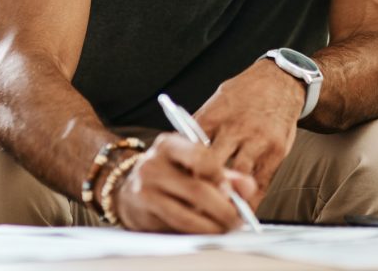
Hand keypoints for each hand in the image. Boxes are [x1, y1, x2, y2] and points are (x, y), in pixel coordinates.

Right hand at [113, 133, 256, 232]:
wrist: (128, 189)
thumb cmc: (169, 174)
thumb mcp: (192, 164)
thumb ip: (223, 173)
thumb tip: (249, 187)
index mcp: (168, 144)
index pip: (199, 156)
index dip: (220, 176)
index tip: (234, 193)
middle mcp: (153, 163)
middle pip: (196, 189)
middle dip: (223, 209)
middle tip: (238, 219)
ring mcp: (144, 189)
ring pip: (187, 214)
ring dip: (212, 226)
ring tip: (226, 228)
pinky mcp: (141, 213)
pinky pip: (176, 227)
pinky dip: (196, 232)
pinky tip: (207, 231)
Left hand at [193, 60, 304, 206]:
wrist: (280, 81)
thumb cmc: (244, 93)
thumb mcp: (218, 100)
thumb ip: (201, 125)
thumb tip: (180, 150)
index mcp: (214, 115)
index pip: (191, 148)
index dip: (182, 169)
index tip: (175, 187)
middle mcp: (235, 128)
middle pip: (210, 165)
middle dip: (201, 186)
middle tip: (193, 207)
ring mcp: (257, 140)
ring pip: (237, 177)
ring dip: (226, 197)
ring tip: (216, 214)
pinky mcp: (276, 151)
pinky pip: (261, 183)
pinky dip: (251, 201)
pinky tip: (242, 211)